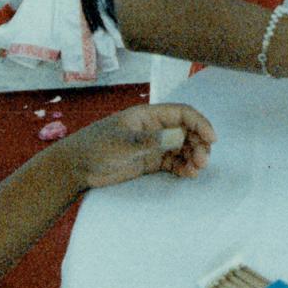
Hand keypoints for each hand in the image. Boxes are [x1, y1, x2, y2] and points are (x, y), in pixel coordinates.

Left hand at [59, 103, 215, 188]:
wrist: (75, 168)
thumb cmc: (94, 148)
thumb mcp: (122, 144)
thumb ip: (151, 140)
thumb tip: (179, 136)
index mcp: (148, 115)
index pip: (182, 113)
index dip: (200, 123)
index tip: (211, 138)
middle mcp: (154, 128)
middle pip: (187, 131)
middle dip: (199, 143)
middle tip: (202, 160)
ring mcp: (153, 145)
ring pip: (183, 147)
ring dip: (194, 156)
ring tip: (196, 170)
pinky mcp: (150, 161)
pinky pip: (174, 161)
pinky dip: (184, 167)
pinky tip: (188, 174)